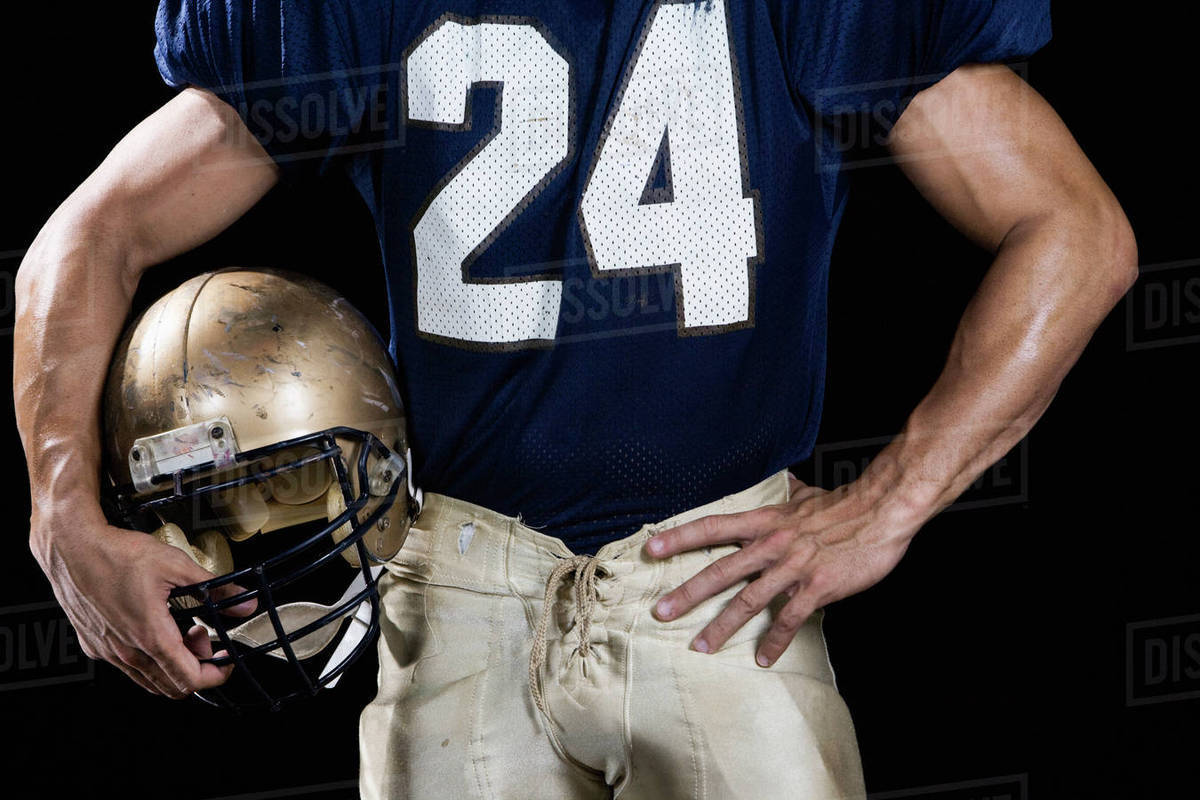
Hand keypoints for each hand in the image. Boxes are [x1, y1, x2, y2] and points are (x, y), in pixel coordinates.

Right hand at [30, 506, 256, 697]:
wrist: (72, 548)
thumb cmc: (117, 554)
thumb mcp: (177, 566)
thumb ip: (215, 588)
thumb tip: (244, 603)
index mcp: (150, 637)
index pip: (189, 679)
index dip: (216, 674)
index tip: (226, 660)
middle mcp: (127, 652)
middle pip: (171, 686)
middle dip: (196, 666)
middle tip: (202, 635)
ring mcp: (107, 651)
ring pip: (149, 679)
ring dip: (172, 662)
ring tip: (181, 629)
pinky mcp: (94, 645)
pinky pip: (128, 666)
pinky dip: (149, 657)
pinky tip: (155, 627)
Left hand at [644, 474, 917, 666]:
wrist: (881, 512)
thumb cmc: (845, 504)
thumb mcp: (807, 495)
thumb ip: (790, 494)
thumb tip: (786, 481)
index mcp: (765, 521)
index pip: (712, 527)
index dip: (680, 537)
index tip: (652, 549)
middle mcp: (772, 544)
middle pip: (720, 570)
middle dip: (688, 592)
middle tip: (660, 612)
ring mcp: (793, 567)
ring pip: (748, 600)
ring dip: (721, 625)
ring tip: (700, 646)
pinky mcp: (817, 588)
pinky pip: (789, 619)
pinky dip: (774, 641)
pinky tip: (763, 659)